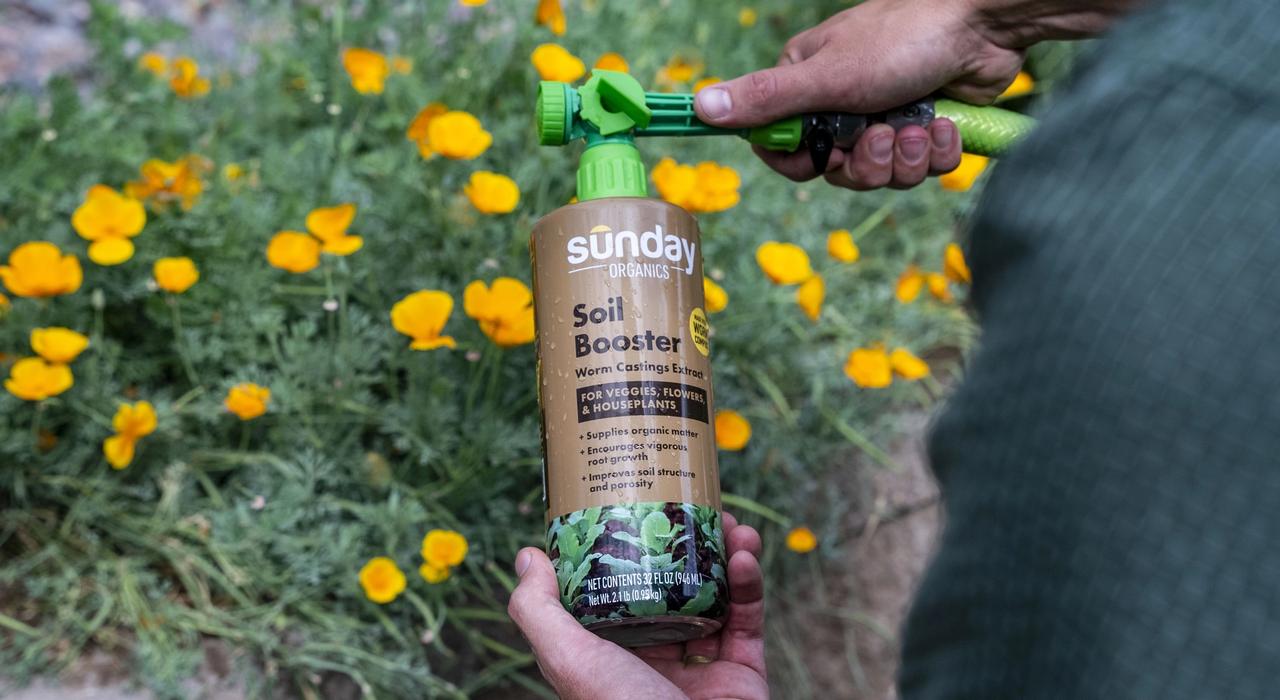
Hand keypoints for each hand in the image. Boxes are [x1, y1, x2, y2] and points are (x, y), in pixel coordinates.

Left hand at [508, 513, 767, 699]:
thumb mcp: (568, 660)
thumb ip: (539, 613)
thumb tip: (527, 556)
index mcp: (609, 655)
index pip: (614, 591)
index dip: (625, 548)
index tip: (634, 505)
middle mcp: (653, 659)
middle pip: (670, 586)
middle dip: (684, 544)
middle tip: (693, 505)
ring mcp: (700, 666)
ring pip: (715, 597)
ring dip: (725, 556)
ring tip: (729, 522)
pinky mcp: (743, 674)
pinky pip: (748, 621)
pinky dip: (750, 586)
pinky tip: (745, 556)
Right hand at [694, 0, 1024, 189]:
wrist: (983, 26)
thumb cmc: (902, 39)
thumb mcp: (825, 76)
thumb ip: (766, 99)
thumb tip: (701, 107)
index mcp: (808, 85)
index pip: (782, 146)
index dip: (801, 162)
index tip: (820, 158)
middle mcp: (843, 103)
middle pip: (836, 170)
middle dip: (866, 163)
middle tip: (883, 135)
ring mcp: (887, 115)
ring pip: (883, 174)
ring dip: (905, 158)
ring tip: (920, 126)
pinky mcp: (927, 128)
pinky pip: (923, 168)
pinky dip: (938, 151)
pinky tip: (945, 123)